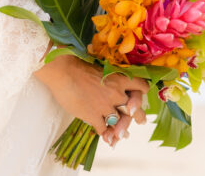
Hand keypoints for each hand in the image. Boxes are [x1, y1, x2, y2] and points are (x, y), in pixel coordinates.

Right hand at [33, 53, 149, 146]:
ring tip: (122, 134)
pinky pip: (104, 130)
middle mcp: (116, 93)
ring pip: (121, 122)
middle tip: (140, 120)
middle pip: (134, 109)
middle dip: (137, 116)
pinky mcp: (94, 116)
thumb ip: (111, 81)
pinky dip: (107, 135)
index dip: (141, 94)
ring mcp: (105, 105)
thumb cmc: (79, 66)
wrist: (63, 71)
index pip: (141, 87)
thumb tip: (115, 90)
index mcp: (120, 78)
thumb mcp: (102, 70)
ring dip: (122, 130)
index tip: (139, 97)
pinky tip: (106, 137)